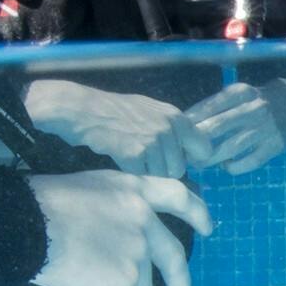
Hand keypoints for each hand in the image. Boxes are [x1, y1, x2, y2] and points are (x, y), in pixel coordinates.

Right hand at [21, 77, 183, 171]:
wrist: (82, 109)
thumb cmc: (115, 111)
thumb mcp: (151, 110)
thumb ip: (173, 129)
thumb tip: (194, 152)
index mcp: (176, 117)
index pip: (203, 149)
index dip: (192, 159)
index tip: (178, 161)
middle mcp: (168, 128)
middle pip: (179, 169)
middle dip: (163, 169)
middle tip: (144, 158)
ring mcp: (152, 141)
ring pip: (161, 176)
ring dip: (145, 172)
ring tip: (130, 156)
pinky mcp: (134, 154)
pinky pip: (140, 176)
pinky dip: (129, 172)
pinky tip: (119, 157)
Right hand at [29, 170, 211, 285]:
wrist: (22, 222)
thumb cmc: (38, 204)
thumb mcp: (86, 188)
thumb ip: (113, 208)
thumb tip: (113, 242)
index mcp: (134, 189)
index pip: (179, 196)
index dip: (198, 213)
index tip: (208, 229)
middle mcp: (144, 219)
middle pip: (175, 258)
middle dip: (179, 284)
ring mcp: (138, 251)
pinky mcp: (124, 283)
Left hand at [172, 79, 285, 175]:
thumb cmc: (255, 101)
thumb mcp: (237, 95)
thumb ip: (214, 107)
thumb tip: (184, 125)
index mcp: (240, 92)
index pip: (209, 107)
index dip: (191, 123)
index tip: (178, 135)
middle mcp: (254, 108)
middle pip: (217, 128)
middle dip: (197, 144)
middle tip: (185, 154)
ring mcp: (266, 128)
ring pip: (231, 148)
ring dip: (211, 159)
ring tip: (200, 164)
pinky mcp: (275, 145)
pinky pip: (249, 162)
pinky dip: (234, 167)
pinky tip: (226, 166)